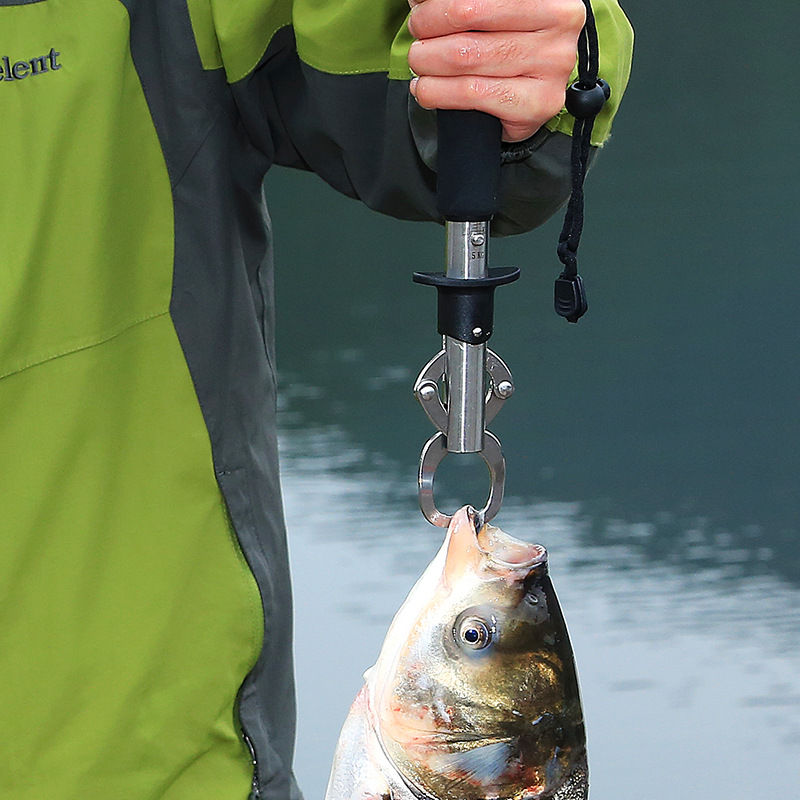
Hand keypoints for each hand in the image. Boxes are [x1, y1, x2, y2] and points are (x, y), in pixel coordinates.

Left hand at [407, 0, 585, 141]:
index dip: (439, 3)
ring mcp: (552, 64)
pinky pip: (471, 93)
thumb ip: (463, 6)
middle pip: (466, 14)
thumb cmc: (509, 48)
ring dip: (427, 61)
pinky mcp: (538, 102)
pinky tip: (426, 89)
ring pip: (464, 56)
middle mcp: (558, 21)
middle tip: (418, 38)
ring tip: (420, 63)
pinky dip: (436, 92)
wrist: (531, 99)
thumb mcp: (493, 15)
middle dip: (427, 27)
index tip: (420, 10)